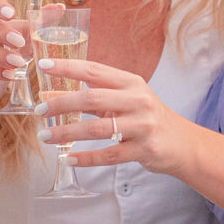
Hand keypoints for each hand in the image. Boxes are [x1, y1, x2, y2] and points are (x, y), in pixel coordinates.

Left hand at [32, 56, 198, 175]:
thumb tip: (53, 95)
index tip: (44, 66)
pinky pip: (109, 155)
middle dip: (61, 103)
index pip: (94, 70)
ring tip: (46, 136)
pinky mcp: (144, 150)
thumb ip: (96, 95)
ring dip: (67, 133)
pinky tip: (68, 158)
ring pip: (97, 129)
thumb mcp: (126, 99)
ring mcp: (143, 126)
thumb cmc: (147, 118)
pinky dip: (85, 158)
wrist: (183, 144)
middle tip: (39, 110)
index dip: (68, 67)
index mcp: (131, 83)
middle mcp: (138, 101)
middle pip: (92, 98)